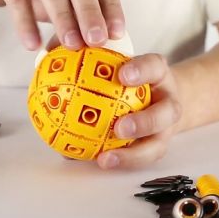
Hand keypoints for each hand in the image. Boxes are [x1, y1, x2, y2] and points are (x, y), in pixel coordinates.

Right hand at [0, 0, 124, 50]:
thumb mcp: (59, 0)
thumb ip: (78, 15)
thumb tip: (101, 45)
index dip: (111, 8)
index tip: (116, 34)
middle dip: (89, 13)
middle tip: (96, 41)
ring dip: (62, 18)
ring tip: (70, 45)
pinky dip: (26, 23)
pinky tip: (32, 44)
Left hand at [96, 54, 181, 168]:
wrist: (158, 96)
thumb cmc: (131, 77)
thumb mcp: (119, 62)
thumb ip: (92, 61)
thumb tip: (51, 56)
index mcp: (157, 74)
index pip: (154, 67)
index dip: (142, 70)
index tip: (122, 75)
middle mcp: (167, 101)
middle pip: (167, 113)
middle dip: (145, 122)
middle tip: (120, 127)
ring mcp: (165, 128)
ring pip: (157, 145)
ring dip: (133, 154)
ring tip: (106, 158)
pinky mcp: (157, 147)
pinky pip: (140, 159)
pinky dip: (120, 162)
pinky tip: (97, 162)